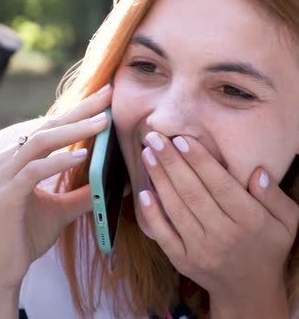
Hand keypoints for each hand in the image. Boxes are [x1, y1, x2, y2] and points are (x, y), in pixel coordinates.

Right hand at [0, 84, 112, 289]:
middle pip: (47, 127)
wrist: (1, 269)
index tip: (104, 98)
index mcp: (17, 160)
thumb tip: (117, 183)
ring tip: (103, 122)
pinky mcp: (5, 195)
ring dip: (74, 131)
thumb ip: (83, 194)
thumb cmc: (25, 236)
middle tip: (108, 95)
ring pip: (40, 143)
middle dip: (80, 111)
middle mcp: (6, 161)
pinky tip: (81, 156)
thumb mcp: (61, 211)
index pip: (50, 129)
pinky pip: (33, 171)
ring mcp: (2, 177)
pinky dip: (58, 162)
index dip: (78, 112)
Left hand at [140, 132, 297, 307]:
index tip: (182, 139)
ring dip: (159, 180)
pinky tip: (144, 191)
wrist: (249, 290)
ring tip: (148, 155)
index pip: (220, 185)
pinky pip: (163, 234)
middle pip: (192, 192)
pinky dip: (152, 214)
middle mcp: (223, 235)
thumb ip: (274, 196)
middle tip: (155, 139)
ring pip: (176, 209)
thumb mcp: (286, 221)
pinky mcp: (183, 261)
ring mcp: (200, 250)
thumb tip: (256, 171)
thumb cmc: (266, 246)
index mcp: (250, 221)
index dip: (199, 160)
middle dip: (171, 162)